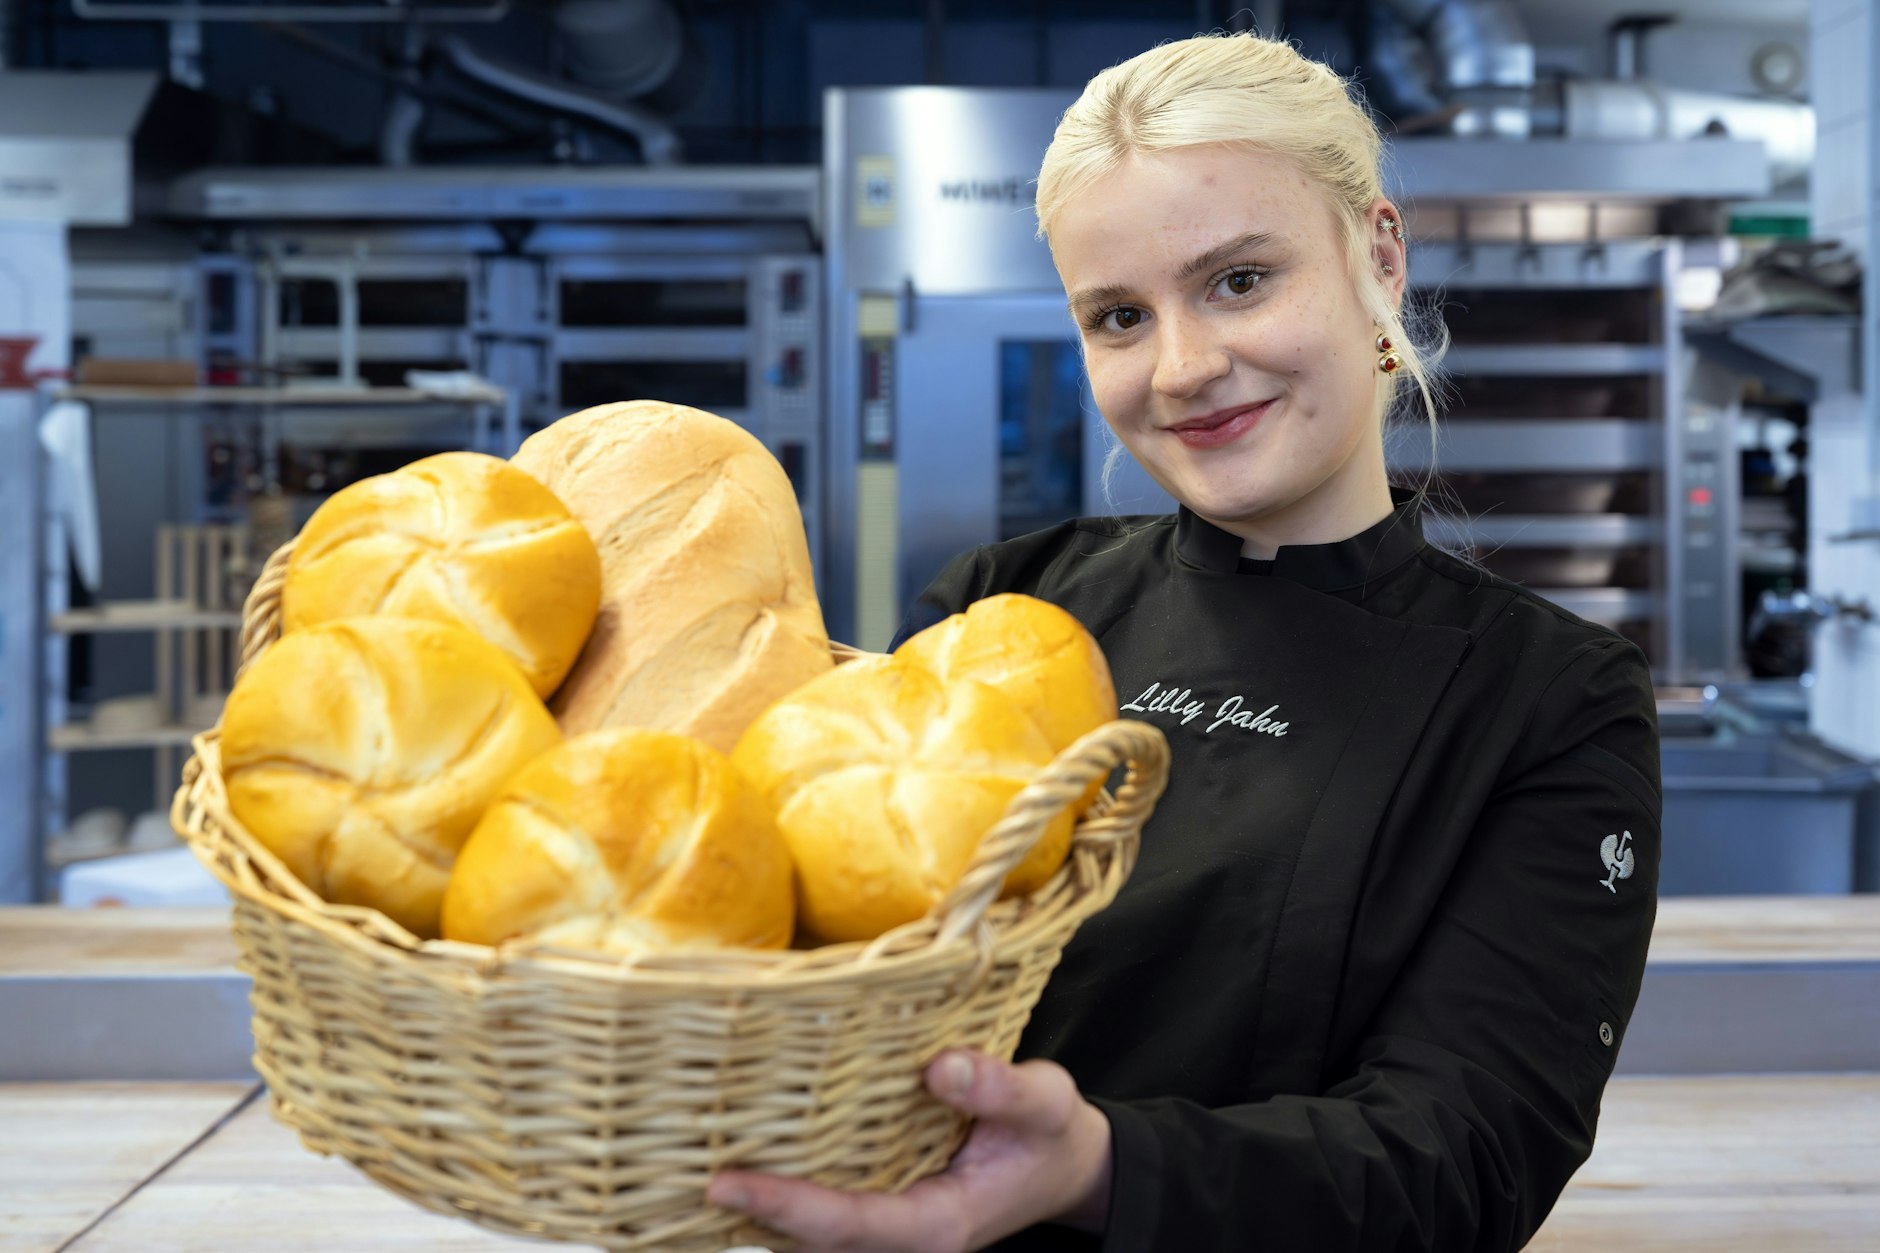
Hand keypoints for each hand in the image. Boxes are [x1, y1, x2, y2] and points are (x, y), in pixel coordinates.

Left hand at [706, 1050, 1111, 1252]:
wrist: (1061, 1165)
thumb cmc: (1050, 1135)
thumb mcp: (1046, 1103)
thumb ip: (1000, 1090)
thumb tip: (942, 1068)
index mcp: (937, 1226)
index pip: (847, 1225)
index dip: (785, 1207)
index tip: (726, 1182)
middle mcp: (901, 1238)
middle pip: (809, 1240)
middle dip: (747, 1211)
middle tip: (678, 1165)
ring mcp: (885, 1229)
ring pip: (805, 1233)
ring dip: (753, 1204)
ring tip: (686, 1156)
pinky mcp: (875, 1208)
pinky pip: (817, 1209)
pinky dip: (778, 1190)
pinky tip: (739, 1150)